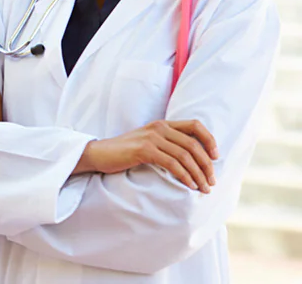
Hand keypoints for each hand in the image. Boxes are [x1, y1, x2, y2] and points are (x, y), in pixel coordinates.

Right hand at [76, 119, 219, 191]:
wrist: (98, 154)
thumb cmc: (124, 153)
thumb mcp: (148, 144)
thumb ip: (167, 144)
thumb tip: (192, 160)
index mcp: (162, 124)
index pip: (195, 125)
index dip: (210, 140)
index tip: (216, 157)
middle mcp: (159, 127)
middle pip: (194, 144)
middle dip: (207, 166)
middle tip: (212, 182)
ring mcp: (151, 137)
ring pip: (185, 156)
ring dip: (198, 174)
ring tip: (203, 188)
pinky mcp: (144, 150)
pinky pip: (172, 163)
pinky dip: (185, 176)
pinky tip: (189, 185)